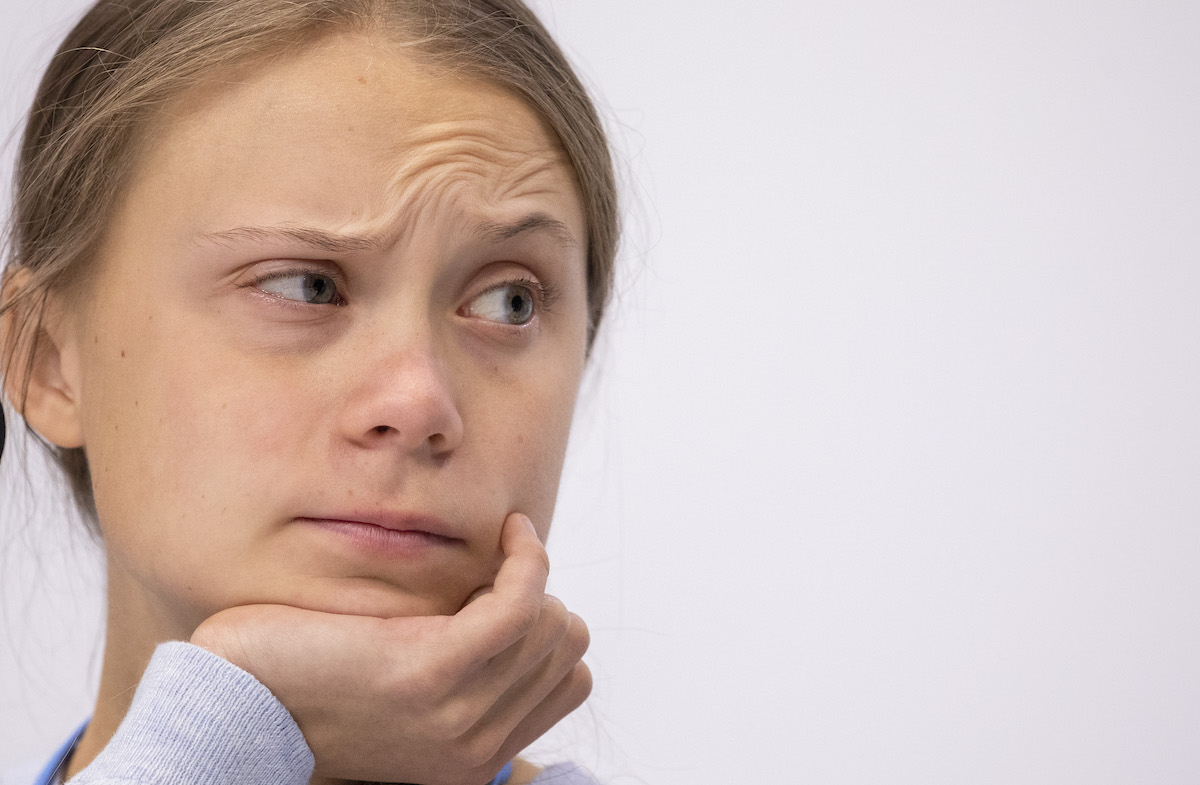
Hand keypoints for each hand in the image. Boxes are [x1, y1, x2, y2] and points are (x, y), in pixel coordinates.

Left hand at [190, 513, 590, 784]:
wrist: (232, 701)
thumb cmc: (307, 682)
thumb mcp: (403, 699)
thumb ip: (460, 683)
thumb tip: (506, 622)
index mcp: (473, 759)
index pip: (569, 682)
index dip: (548, 628)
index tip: (507, 593)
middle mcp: (475, 748)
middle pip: (566, 646)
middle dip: (543, 595)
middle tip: (495, 570)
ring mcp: (458, 714)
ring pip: (552, 624)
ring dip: (533, 574)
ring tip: (499, 551)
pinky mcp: (433, 669)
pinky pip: (521, 602)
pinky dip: (527, 556)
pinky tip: (508, 532)